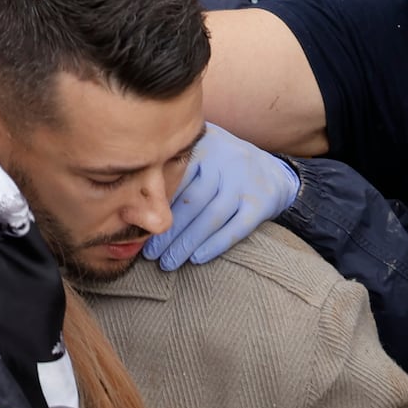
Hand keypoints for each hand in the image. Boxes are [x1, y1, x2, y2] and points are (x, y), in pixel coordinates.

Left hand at [145, 123, 298, 269]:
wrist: (274, 171)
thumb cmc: (223, 166)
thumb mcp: (200, 152)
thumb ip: (172, 163)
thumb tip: (132, 194)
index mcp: (203, 146)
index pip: (174, 178)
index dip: (155, 205)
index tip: (136, 226)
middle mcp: (225, 161)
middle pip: (191, 200)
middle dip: (167, 230)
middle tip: (149, 252)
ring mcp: (244, 182)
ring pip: (211, 217)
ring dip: (186, 243)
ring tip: (167, 261)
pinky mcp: (261, 203)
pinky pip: (236, 228)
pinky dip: (215, 245)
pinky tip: (196, 258)